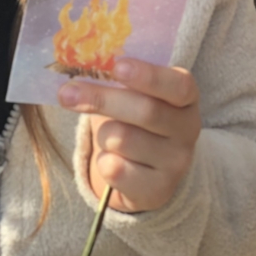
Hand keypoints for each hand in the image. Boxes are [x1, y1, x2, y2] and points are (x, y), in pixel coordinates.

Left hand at [58, 59, 200, 213]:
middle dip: (102, 99)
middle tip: (66, 93)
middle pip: (145, 111)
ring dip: (102, 134)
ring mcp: (176, 163)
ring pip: (123, 139)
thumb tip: (77, 66)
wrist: (146, 169)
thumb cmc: (134, 117)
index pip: (179, 85)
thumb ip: (117, 79)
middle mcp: (188, 129)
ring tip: (107, 135)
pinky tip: (110, 159)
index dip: (148, 76)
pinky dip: (102, 161)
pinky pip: (115, 170)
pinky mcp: (158, 190)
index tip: (117, 67)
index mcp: (186, 96)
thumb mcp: (134, 93)